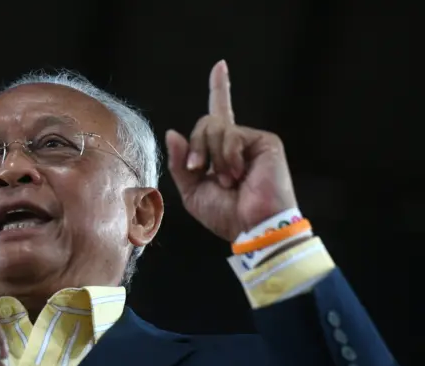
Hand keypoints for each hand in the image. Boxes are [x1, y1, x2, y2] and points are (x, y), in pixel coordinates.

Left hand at [166, 60, 297, 241]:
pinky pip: (231, 135)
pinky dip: (227, 156)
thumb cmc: (225, 214)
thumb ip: (180, 163)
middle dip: (196, 148)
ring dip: (213, 156)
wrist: (252, 227)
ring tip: (227, 180)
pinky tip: (238, 174)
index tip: (220, 66)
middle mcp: (236, 142)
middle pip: (205, 123)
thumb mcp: (192, 191)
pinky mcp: (264, 141)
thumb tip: (172, 132)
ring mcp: (250, 140)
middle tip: (199, 171)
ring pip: (215, 127)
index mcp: (221, 153)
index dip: (220, 89)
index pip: (218, 115)